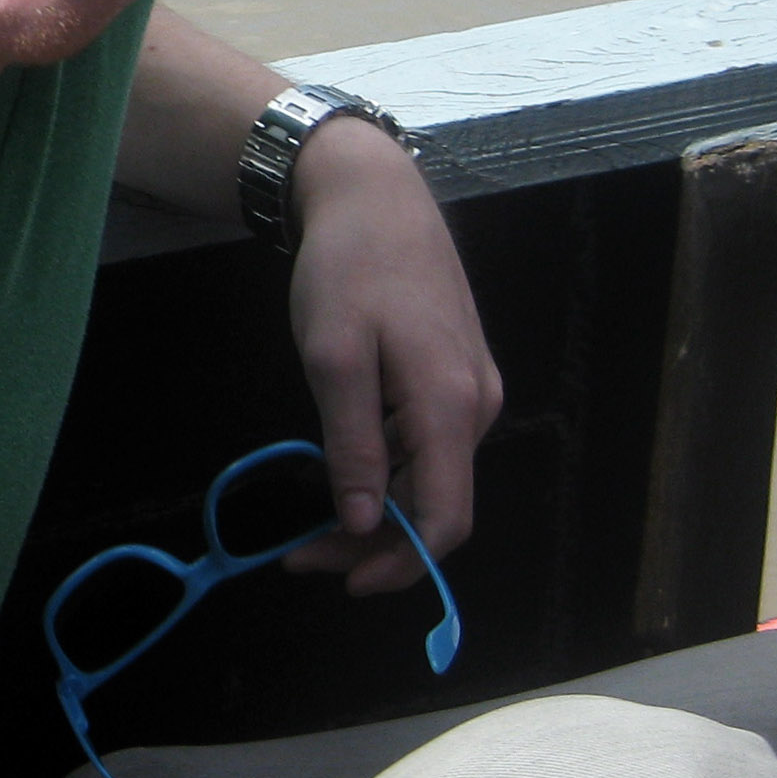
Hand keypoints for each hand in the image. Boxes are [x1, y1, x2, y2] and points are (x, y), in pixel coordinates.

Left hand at [275, 119, 499, 593]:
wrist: (376, 196)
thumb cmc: (349, 268)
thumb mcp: (333, 356)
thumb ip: (353, 445)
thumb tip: (366, 523)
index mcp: (449, 404)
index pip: (445, 518)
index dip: (401, 564)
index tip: (342, 581)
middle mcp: (474, 405)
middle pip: (437, 506)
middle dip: (375, 544)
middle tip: (302, 556)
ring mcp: (471, 389)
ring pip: (432, 479)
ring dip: (380, 512)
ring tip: (311, 525)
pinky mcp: (457, 375)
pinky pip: (430, 448)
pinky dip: (390, 475)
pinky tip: (345, 473)